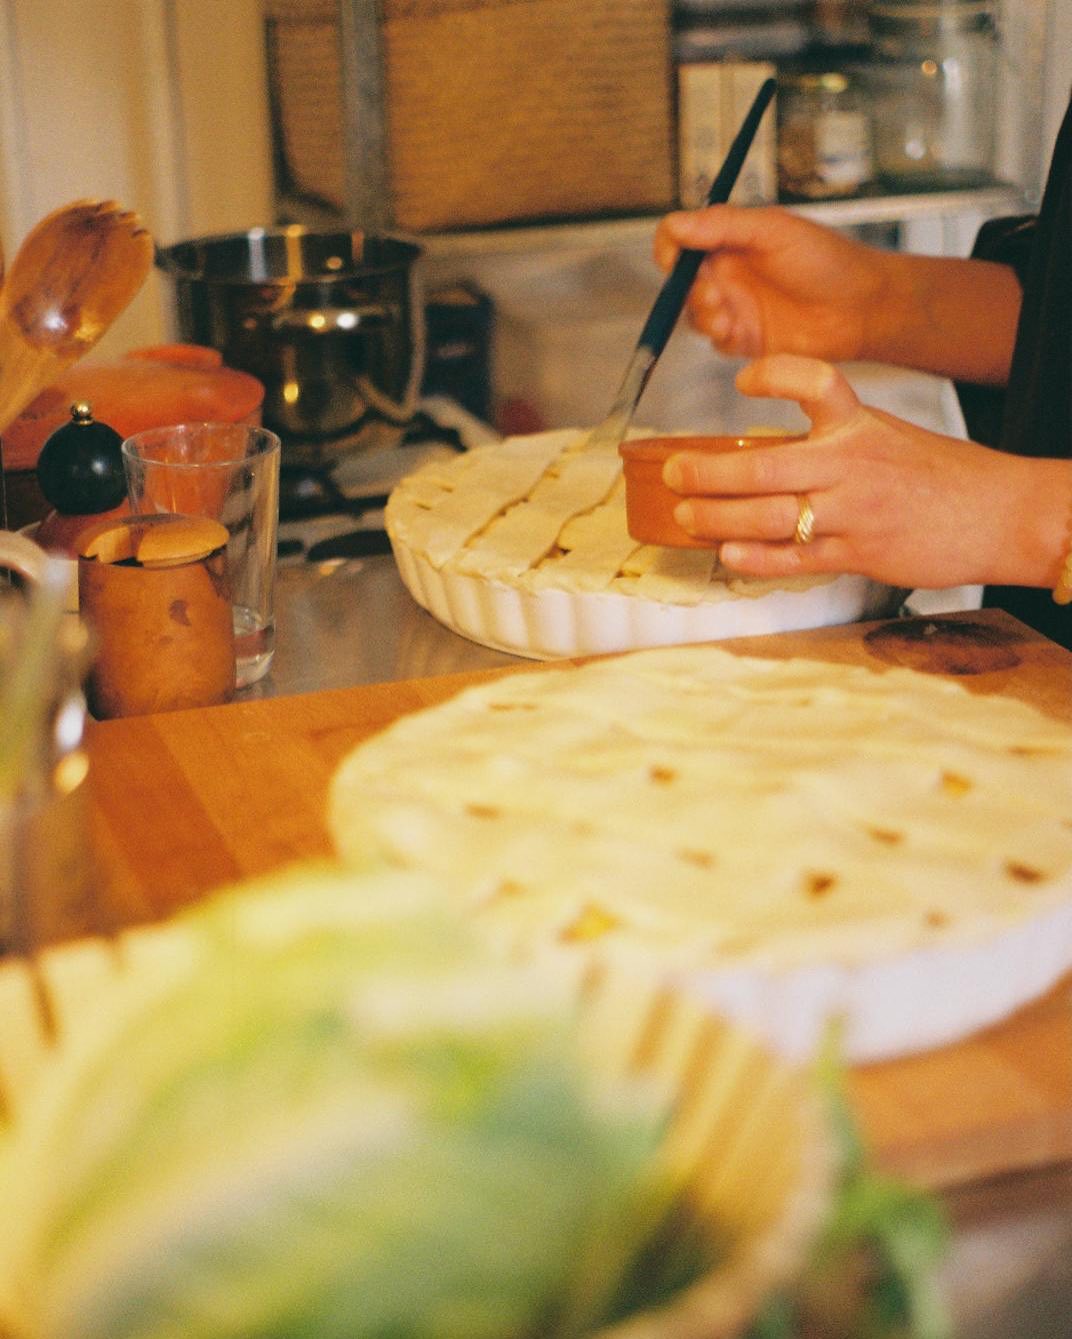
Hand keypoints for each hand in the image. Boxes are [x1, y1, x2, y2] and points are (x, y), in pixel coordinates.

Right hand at [654, 205, 1021, 383]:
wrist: (862, 307)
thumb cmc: (827, 260)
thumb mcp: (773, 230)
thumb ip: (723, 225)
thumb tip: (676, 224)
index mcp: (730, 239)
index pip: (680, 239)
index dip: (670, 248)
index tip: (674, 260)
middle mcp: (728, 272)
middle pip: (680, 282)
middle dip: (688, 290)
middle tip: (713, 294)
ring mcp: (735, 307)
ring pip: (694, 315)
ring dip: (702, 315)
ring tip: (726, 316)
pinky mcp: (745, 340)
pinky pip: (715, 342)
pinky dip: (719, 337)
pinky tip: (737, 331)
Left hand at [662, 355, 1066, 591]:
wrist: (1000, 515)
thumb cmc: (938, 476)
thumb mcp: (885, 436)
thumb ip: (830, 442)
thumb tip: (765, 454)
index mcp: (859, 424)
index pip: (813, 382)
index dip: (774, 375)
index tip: (743, 381)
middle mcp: (851, 463)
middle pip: (763, 464)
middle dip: (706, 473)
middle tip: (674, 474)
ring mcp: (852, 512)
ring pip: (768, 517)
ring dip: (717, 519)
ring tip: (687, 517)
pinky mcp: (858, 554)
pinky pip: (793, 559)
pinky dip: (753, 560)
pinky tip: (727, 555)